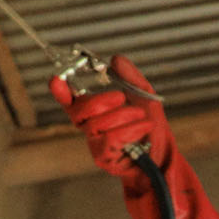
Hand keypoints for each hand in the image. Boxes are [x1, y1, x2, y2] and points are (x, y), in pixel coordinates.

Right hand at [50, 56, 218, 218]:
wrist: (163, 156)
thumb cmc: (151, 129)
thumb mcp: (145, 97)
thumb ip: (130, 78)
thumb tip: (116, 59)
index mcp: (97, 112)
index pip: (72, 101)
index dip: (62, 92)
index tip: (56, 79)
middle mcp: (91, 129)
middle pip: (82, 110)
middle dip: (103, 101)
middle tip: (121, 99)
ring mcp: (95, 145)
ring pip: (98, 124)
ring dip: (124, 117)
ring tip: (141, 119)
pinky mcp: (103, 159)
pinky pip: (110, 138)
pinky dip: (129, 130)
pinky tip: (140, 130)